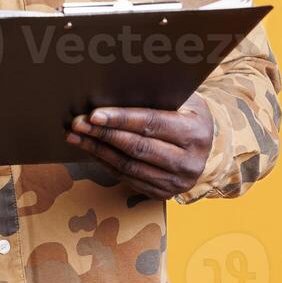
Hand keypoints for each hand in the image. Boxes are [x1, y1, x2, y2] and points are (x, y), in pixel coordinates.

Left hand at [65, 93, 213, 199]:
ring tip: (76, 136)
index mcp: (195, 133)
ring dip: (98, 150)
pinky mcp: (164, 193)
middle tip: (77, 124)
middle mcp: (189, 162)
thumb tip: (114, 88)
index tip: (94, 114)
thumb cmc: (187, 113)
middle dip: (103, 134)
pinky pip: (128, 178)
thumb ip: (155, 95)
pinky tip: (92, 149)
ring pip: (129, 166)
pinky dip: (106, 163)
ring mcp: (176, 182)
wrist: (205, 146)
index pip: (152, 123)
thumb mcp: (182, 99)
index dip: (121, 119)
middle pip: (137, 147)